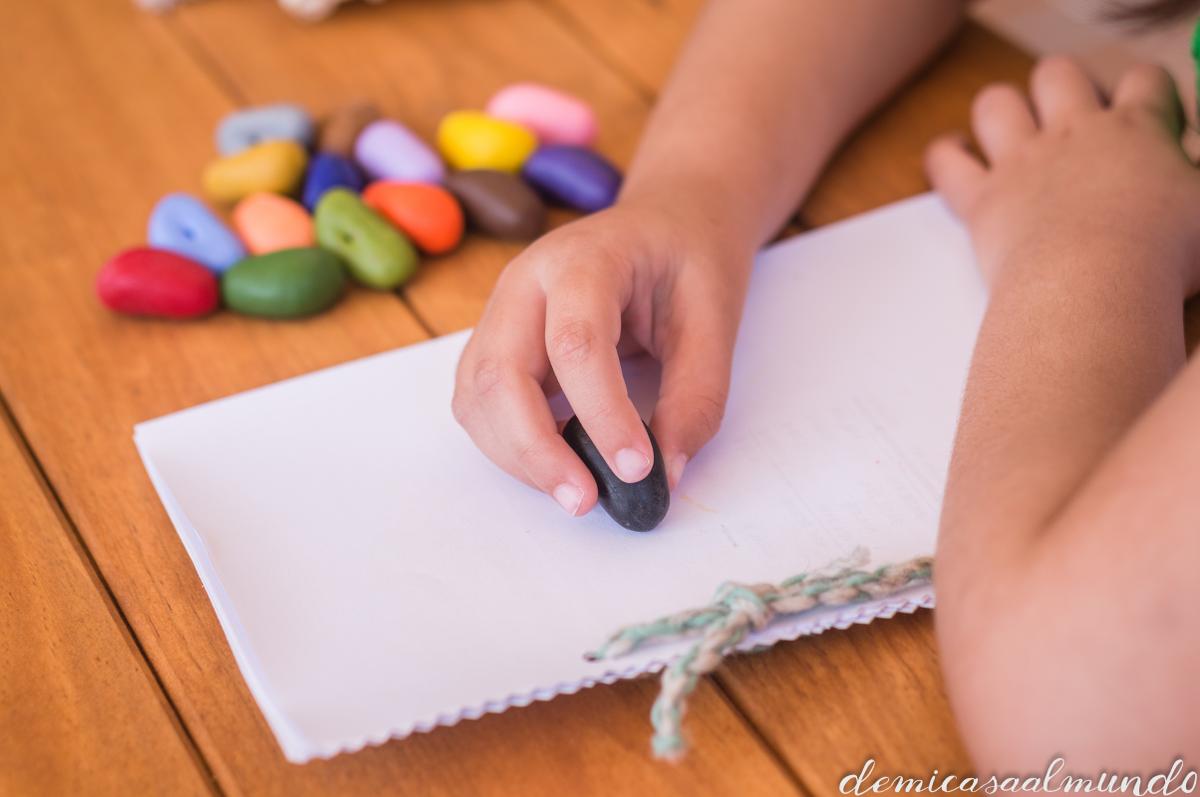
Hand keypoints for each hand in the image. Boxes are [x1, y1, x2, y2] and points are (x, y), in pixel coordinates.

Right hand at [452, 201, 750, 516]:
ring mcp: (501, 312)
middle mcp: (525, 282)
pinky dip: (510, 445)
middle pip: (500, 373)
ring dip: (516, 455)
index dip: (602, 413)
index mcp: (584, 258)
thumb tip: (667, 474)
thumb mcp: (715, 320)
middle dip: (535, 449)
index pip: (575, 342)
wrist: (666, 221)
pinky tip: (557, 463)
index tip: (638, 469)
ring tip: (576, 491)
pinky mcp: (497, 344)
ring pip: (476, 396)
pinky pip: (480, 404)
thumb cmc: (689, 261)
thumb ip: (695, 397)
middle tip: (585, 501)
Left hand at [926, 57, 1199, 290]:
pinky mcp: (982, 202)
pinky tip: (954, 155)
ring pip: (996, 103)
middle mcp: (1073, 134)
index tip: (1151, 120)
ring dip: (1000, 110)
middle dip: (1062, 87)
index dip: (1148, 93)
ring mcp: (1022, 164)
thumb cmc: (1163, 257)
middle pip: (1058, 74)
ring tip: (1010, 133)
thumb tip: (1195, 185)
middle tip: (1072, 120)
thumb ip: (1199, 186)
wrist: (1095, 287)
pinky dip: (945, 154)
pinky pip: (947, 162)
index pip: (1145, 80)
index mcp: (1137, 130)